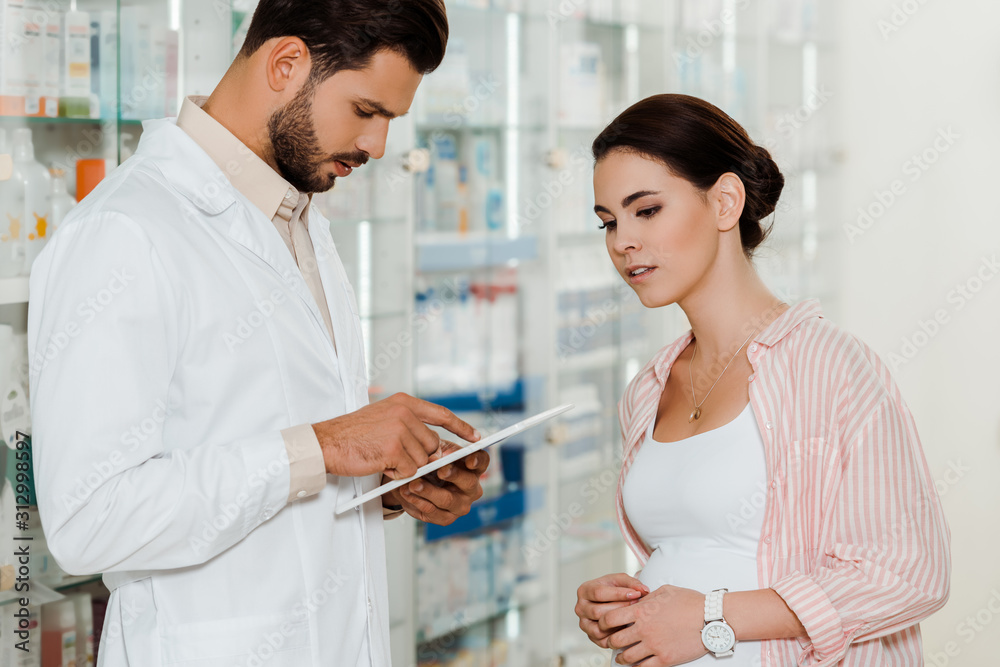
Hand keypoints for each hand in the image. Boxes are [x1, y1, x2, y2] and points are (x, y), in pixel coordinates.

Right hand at [312, 393, 479, 478]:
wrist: (326, 443)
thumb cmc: (352, 434)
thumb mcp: (384, 419)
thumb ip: (410, 428)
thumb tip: (438, 450)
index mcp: (404, 402)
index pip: (441, 414)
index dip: (461, 427)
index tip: (476, 438)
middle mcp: (405, 413)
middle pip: (432, 445)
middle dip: (419, 457)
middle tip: (392, 455)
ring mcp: (400, 430)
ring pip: (421, 461)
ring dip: (404, 467)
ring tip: (381, 457)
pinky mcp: (393, 449)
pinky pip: (408, 472)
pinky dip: (396, 474)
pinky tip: (379, 464)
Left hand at [383, 442, 489, 524]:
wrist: (413, 480)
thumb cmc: (430, 462)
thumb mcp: (434, 450)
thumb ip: (437, 451)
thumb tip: (435, 458)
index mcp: (473, 467)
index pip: (482, 461)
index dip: (478, 460)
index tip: (469, 460)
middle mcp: (472, 488)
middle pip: (468, 482)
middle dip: (453, 475)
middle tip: (440, 470)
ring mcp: (460, 505)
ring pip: (447, 499)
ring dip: (428, 491)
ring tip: (413, 484)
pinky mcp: (446, 518)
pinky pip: (432, 512)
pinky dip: (417, 501)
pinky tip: (407, 493)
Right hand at [575, 573, 648, 647]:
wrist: (609, 601)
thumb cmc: (613, 590)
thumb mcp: (620, 581)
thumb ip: (632, 583)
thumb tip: (643, 590)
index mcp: (585, 590)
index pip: (598, 593)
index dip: (618, 594)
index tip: (635, 594)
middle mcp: (580, 607)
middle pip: (598, 611)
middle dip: (620, 609)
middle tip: (637, 606)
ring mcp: (584, 623)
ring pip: (600, 627)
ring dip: (618, 623)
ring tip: (631, 617)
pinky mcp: (590, 636)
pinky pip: (602, 640)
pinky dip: (616, 636)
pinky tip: (626, 628)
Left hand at [602, 584, 706, 665]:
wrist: (711, 618)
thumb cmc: (689, 602)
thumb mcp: (663, 591)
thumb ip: (645, 598)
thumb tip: (635, 601)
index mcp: (641, 611)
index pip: (609, 619)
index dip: (603, 623)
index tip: (604, 625)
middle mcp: (645, 630)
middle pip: (615, 640)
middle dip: (610, 641)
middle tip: (611, 641)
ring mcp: (655, 646)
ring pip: (627, 657)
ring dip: (621, 657)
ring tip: (621, 656)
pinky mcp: (666, 659)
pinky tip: (637, 664)